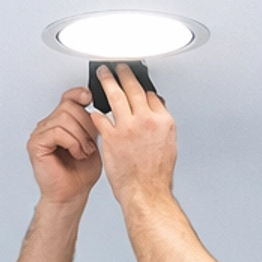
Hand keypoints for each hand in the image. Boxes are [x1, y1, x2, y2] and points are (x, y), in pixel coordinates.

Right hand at [27, 87, 103, 207]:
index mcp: (61, 122)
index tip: (90, 98)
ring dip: (80, 136)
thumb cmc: (80, 174)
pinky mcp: (36, 144)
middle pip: (68, 106)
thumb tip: (97, 108)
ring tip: (84, 152)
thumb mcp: (93, 141)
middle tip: (90, 144)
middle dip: (85, 125)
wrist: (72, 195)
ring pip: (64, 118)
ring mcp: (40, 134)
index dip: (79, 94)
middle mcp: (49, 125)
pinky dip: (71, 142)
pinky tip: (75, 153)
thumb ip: (92, 123)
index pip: (68, 97)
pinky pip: (57, 132)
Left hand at [88, 63, 176, 206]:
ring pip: (116, 96)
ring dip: (108, 81)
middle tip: (119, 67)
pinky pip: (100, 118)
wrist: (146, 194)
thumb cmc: (156, 176)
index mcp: (163, 121)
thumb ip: (160, 127)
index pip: (152, 96)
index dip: (143, 89)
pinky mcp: (111, 137)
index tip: (136, 84)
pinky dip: (95, 112)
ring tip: (103, 74)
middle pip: (134, 88)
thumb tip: (157, 115)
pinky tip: (92, 108)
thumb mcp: (169, 146)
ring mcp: (128, 127)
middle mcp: (146, 120)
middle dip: (125, 74)